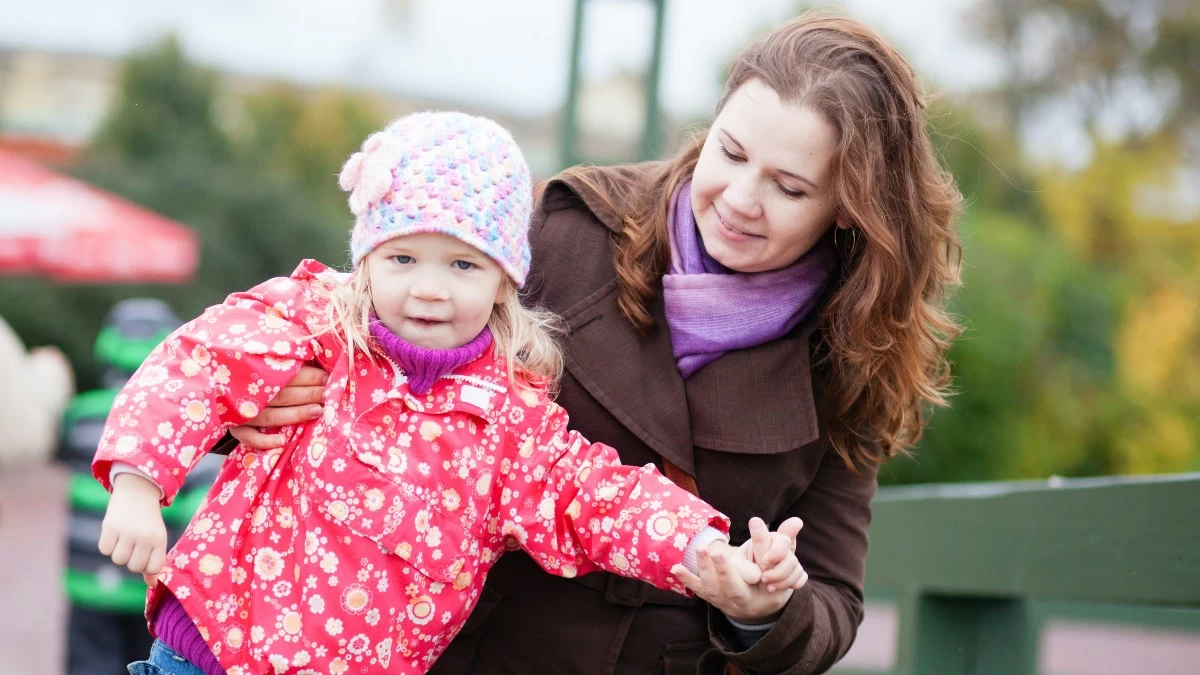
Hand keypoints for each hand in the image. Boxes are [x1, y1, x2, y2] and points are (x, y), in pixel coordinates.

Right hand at [98, 473, 167, 576]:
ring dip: (119, 552)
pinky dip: (107, 545)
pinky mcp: (110, 527)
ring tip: (124, 538)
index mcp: (160, 539)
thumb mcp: (157, 538)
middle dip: (132, 559)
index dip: (147, 566)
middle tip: (134, 544)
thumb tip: (152, 584)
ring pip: (118, 560)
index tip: (145, 556)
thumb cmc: (148, 521)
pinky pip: (104, 550)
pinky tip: (114, 534)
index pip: (153, 568)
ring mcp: (127, 532)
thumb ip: (154, 561)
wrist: (137, 491)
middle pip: (134, 567)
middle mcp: (145, 536)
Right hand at [229, 365, 326, 448]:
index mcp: (254, 371)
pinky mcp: (235, 428)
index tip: (328, 378)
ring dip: (297, 414)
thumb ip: (285, 361)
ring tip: (318, 411)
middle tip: (329, 394)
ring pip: (273, 415)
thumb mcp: (262, 360)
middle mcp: (248, 392)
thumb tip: (317, 357)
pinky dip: (265, 440)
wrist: (212, 382)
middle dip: (310, 394)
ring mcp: (241, 412)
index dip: (310, 376)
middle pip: (284, 394)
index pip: (287, 374)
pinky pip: (249, 437)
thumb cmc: (248, 371)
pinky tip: (283, 440)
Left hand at [671, 518, 806, 623]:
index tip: (735, 542)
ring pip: (711, 588)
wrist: (757, 608)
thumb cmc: (771, 581)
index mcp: (758, 593)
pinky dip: (687, 579)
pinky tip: (675, 567)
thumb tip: (796, 521)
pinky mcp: (710, 595)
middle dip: (722, 570)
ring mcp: (722, 599)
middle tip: (715, 551)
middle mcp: (738, 599)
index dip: (739, 565)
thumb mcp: (781, 566)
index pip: (751, 578)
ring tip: (701, 549)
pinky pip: (697, 588)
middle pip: (730, 587)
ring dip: (704, 570)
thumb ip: (786, 542)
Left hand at [746, 516, 807, 592]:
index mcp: (764, 539)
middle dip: (778, 571)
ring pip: (797, 568)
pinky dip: (791, 585)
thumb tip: (757, 562)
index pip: (781, 540)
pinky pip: (801, 578)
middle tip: (763, 578)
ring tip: (767, 586)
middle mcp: (779, 546)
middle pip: (791, 556)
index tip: (765, 563)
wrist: (748, 589)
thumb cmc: (741, 575)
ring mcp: (789, 558)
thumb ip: (743, 565)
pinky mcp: (796, 571)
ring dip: (782, 581)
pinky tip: (777, 587)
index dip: (776, 552)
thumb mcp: (738, 567)